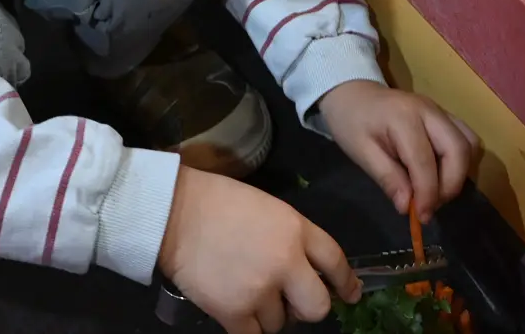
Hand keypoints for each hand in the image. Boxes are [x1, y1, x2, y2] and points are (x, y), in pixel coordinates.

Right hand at [158, 166, 361, 333]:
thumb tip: (304, 267)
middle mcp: (286, 263)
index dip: (346, 282)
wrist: (174, 213)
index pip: (336, 262)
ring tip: (249, 295)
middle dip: (308, 308)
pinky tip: (236, 310)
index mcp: (296, 230)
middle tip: (291, 302)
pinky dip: (246, 326)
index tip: (350, 294)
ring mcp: (260, 290)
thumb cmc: (219, 202)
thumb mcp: (269, 209)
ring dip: (269, 315)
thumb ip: (292, 238)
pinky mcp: (233, 311)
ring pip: (280, 324)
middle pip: (317, 306)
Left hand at [319, 81, 476, 221]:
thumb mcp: (361, 152)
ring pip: (469, 144)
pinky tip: (441, 174)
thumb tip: (408, 207)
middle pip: (458, 149)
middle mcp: (430, 111)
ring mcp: (441, 111)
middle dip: (451, 185)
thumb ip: (387, 178)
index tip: (421, 217)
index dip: (427, 193)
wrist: (354, 94)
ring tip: (436, 191)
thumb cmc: (352, 123)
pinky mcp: (445, 116)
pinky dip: (461, 161)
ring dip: (459, 173)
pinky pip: (466, 139)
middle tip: (431, 205)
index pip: (425, 160)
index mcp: (404, 117)